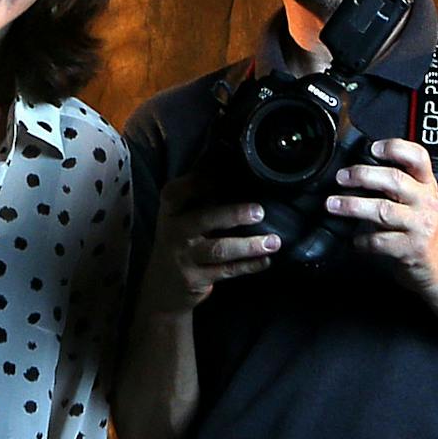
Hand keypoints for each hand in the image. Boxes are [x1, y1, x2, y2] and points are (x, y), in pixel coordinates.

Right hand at [139, 173, 278, 313]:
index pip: (178, 192)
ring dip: (249, 245)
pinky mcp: (196, 279)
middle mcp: (174, 232)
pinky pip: (227, 271)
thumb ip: (199, 192)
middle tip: (259, 211)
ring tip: (274, 242)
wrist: (163, 285)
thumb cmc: (180, 239)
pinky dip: (248, 265)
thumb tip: (223, 153)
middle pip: (203, 220)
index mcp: (170, 210)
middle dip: (233, 215)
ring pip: (219, 249)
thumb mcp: (180, 214)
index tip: (223, 174)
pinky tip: (266, 260)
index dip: (199, 183)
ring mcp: (184, 257)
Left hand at [327, 138, 437, 294]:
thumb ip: (394, 184)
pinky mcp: (410, 249)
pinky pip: (379, 241)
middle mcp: (425, 202)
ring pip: (383, 210)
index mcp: (426, 185)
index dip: (396, 148)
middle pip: (395, 180)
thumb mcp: (415, 201)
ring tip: (333, 205)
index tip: (373, 148)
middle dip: (363, 176)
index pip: (418, 157)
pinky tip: (353, 239)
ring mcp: (419, 226)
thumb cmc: (419, 231)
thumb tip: (355, 171)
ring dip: (353, 206)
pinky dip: (361, 240)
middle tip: (341, 178)